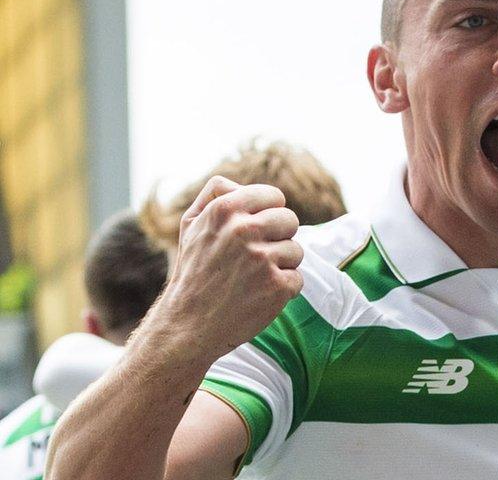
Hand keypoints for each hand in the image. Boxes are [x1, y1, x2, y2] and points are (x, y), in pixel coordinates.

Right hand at [151, 176, 302, 361]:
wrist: (187, 326)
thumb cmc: (192, 273)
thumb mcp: (190, 225)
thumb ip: (215, 195)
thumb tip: (240, 184)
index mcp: (225, 210)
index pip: (274, 196)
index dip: (270, 213)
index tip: (260, 229)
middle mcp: (244, 230)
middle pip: (290, 221)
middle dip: (278, 238)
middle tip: (255, 257)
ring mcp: (262, 259)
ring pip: (296, 250)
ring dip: (281, 265)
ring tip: (254, 278)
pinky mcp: (277, 286)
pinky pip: (298, 278)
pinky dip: (284, 289)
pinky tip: (260, 295)